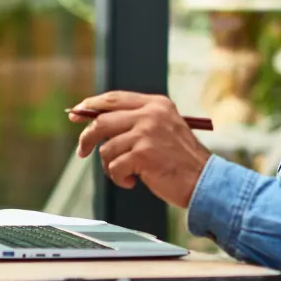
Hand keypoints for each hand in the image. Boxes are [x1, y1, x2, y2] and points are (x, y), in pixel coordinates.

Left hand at [70, 92, 211, 208]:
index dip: (91, 106)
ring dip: (111, 166)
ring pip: (107, 148)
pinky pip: (115, 167)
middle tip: (82, 152)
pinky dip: (120, 179)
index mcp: (156, 104)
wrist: (204, 180)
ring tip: (128, 174)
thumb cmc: (181, 160)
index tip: (76, 114)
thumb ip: (137, 122)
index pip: (114, 99)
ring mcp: (147, 133)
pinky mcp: (143, 154)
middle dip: (87, 137)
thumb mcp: (163, 130)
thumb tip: (97, 124)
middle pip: (102, 120)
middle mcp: (151, 114)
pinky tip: (134, 182)